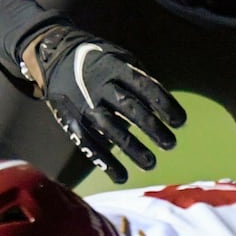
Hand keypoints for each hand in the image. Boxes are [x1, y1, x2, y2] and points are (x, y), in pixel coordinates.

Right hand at [20, 23, 185, 183]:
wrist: (55, 60)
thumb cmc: (99, 63)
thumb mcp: (120, 59)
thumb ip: (140, 80)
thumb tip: (164, 108)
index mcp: (115, 67)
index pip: (145, 86)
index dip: (164, 104)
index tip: (180, 122)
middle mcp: (99, 85)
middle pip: (129, 108)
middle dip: (151, 127)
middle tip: (170, 144)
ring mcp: (84, 105)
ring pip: (110, 129)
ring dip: (131, 148)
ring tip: (151, 163)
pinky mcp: (72, 122)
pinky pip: (89, 144)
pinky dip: (105, 162)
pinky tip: (122, 176)